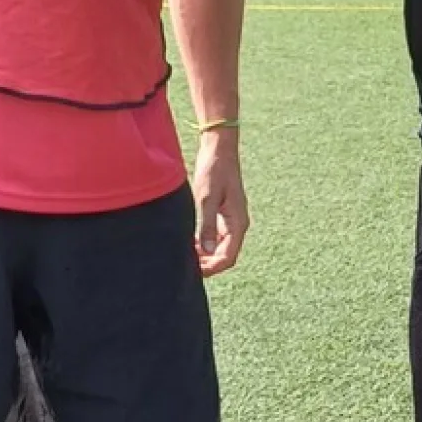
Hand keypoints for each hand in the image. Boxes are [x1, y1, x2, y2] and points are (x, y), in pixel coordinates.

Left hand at [190, 128, 249, 276]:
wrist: (219, 150)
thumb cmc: (214, 170)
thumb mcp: (207, 198)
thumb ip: (206, 225)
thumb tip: (206, 251)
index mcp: (237, 223)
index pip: (228, 257)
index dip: (211, 268)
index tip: (193, 271)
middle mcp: (237, 225)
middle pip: (224, 255)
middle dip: (206, 264)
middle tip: (185, 265)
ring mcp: (231, 221)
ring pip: (219, 248)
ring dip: (204, 255)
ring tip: (184, 254)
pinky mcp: (223, 215)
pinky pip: (215, 237)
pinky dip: (203, 243)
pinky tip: (188, 241)